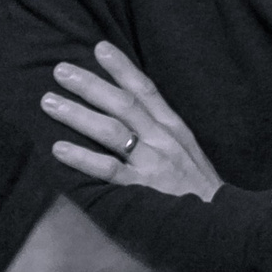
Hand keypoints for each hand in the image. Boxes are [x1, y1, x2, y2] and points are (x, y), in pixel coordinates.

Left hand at [44, 43, 224, 200]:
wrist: (221, 224)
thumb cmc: (199, 189)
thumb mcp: (188, 151)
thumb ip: (162, 133)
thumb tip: (131, 115)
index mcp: (174, 128)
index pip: (146, 89)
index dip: (122, 67)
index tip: (99, 47)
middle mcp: (163, 140)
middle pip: (123, 103)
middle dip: (90, 84)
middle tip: (60, 70)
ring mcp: (153, 163)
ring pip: (111, 130)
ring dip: (78, 114)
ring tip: (50, 102)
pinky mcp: (142, 189)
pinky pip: (107, 170)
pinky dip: (82, 158)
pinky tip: (58, 148)